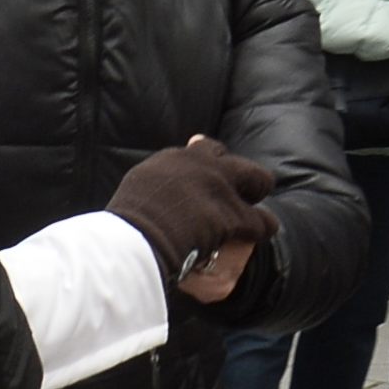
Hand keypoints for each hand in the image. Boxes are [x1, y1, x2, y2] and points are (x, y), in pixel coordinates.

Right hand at [103, 135, 277, 290]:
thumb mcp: (139, 187)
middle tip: (243, 196)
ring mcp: (219, 187)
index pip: (205, 150)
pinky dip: (259, 229)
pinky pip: (260, 220)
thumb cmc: (128, 221)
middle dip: (245, 178)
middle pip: (239, 162)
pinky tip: (254, 236)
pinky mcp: (231, 214)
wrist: (137, 238)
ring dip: (256, 200)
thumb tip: (157, 192)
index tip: (216, 176)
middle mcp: (202, 165)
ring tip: (254, 220)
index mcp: (176, 158)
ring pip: (259, 181)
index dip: (215, 164)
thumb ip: (156, 182)